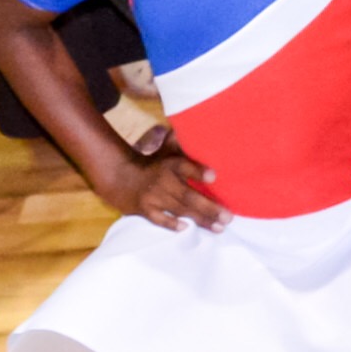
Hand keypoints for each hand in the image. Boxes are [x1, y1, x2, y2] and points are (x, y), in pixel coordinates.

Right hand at [94, 125, 228, 231]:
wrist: (122, 178)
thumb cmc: (155, 163)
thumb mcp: (166, 148)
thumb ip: (181, 140)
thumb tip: (199, 122)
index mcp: (170, 164)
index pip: (184, 166)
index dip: (198, 171)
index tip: (214, 176)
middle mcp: (163, 181)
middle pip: (187, 195)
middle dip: (209, 207)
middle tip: (228, 217)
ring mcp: (154, 197)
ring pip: (179, 210)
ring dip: (200, 219)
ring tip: (219, 227)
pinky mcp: (146, 210)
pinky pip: (159, 219)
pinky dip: (171, 224)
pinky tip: (185, 229)